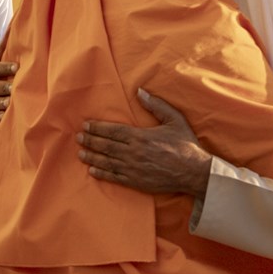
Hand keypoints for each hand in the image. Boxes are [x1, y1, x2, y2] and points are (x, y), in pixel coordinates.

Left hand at [76, 89, 211, 198]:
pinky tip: (92, 171)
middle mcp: (134, 153)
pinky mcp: (137, 182)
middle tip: (78, 138)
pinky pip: (115, 177)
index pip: (113, 131)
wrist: (195, 172)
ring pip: (107, 161)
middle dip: (90, 141)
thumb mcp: (175, 120)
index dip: (97, 128)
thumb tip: (140, 91)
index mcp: (141, 136)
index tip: (85, 125)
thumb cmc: (186, 145)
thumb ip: (156, 105)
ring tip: (80, 153)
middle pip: (106, 146)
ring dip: (92, 157)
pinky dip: (102, 174)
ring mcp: (134, 169)